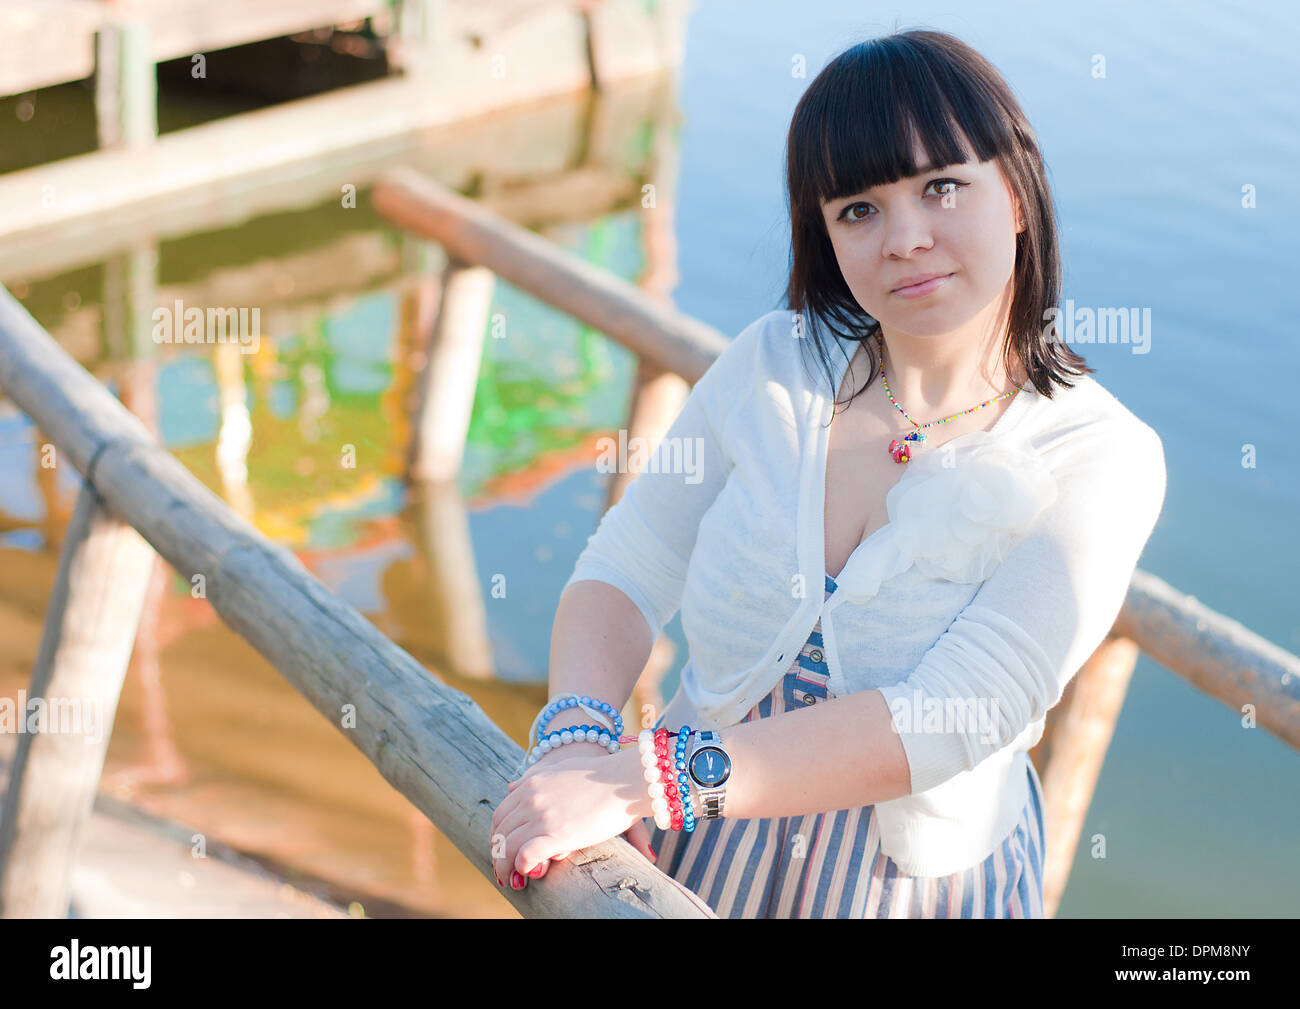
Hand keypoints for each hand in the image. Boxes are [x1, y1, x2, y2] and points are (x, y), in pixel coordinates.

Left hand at [490, 746, 651, 889]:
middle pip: (501, 833)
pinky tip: (528, 873)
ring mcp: (543, 816)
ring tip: (513, 880)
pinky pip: (527, 855)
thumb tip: (511, 786)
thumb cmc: (600, 773)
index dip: (499, 836)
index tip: (503, 849)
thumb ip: (535, 777)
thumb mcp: (560, 768)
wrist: (625, 778)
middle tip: (504, 870)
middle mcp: (532, 799)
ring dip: (506, 866)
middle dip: (500, 854)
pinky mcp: (558, 834)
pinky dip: (522, 866)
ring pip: (509, 847)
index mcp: (531, 784)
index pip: (501, 815)